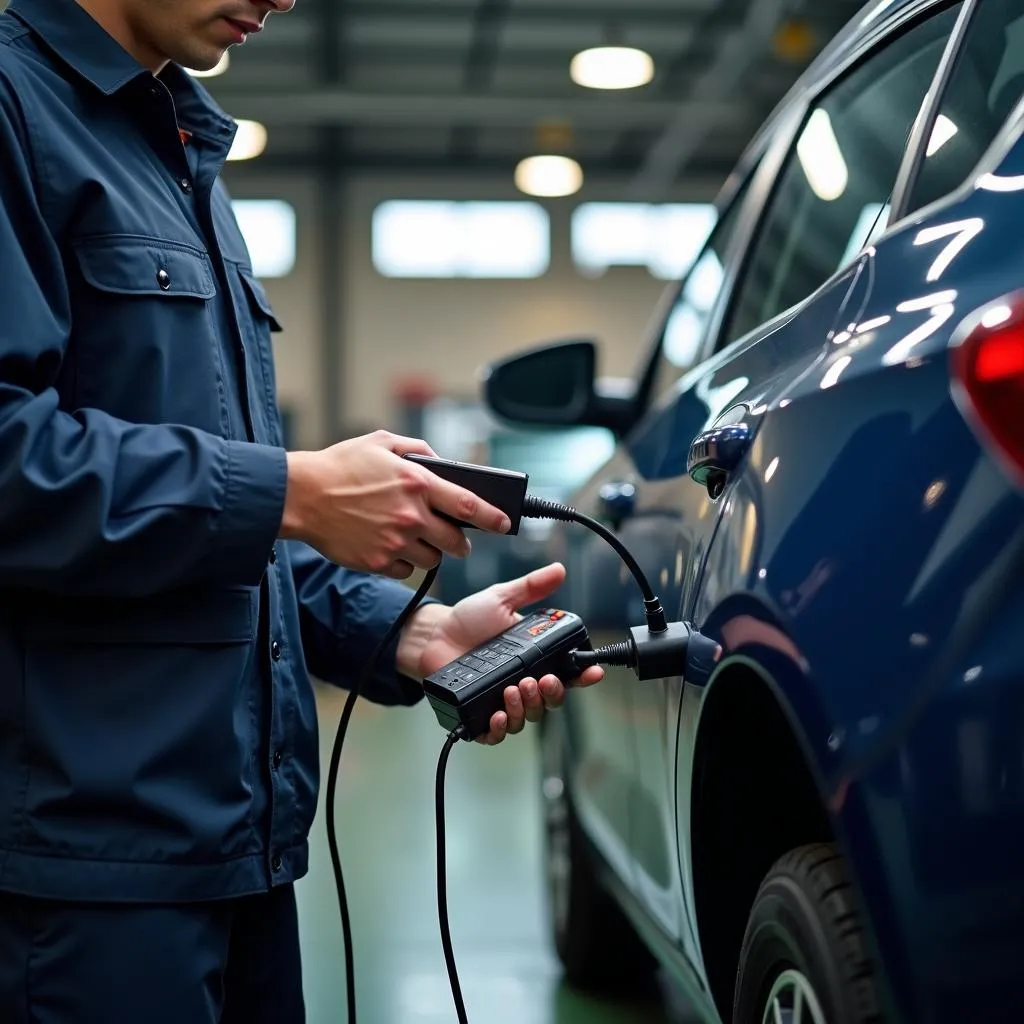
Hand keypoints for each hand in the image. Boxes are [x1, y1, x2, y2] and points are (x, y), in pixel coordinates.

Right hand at [278, 430, 510, 578]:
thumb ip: (418, 450)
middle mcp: (411, 514)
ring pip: (432, 560)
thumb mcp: (381, 443)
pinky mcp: (377, 561)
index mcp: (416, 482)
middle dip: (460, 543)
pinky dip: (402, 563)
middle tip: (456, 540)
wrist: (302, 496)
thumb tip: (442, 462)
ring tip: (413, 539)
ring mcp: (395, 541)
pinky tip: (389, 547)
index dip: (493, 517)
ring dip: (429, 552)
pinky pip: (405, 571)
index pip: (469, 504)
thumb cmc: (340, 466)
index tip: (505, 523)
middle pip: (456, 541)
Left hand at [401, 562, 603, 744]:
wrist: (434, 636)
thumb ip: (530, 587)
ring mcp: (502, 701)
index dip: (583, 676)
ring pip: (528, 717)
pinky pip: (497, 733)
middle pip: (551, 701)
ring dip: (526, 708)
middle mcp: (522, 684)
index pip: (567, 673)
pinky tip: (499, 714)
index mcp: (534, 660)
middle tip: (539, 680)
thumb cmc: (467, 620)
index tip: (591, 672)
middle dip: (551, 694)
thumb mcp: (501, 599)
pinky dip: (502, 728)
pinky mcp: (480, 715)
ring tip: (513, 690)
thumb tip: (558, 570)